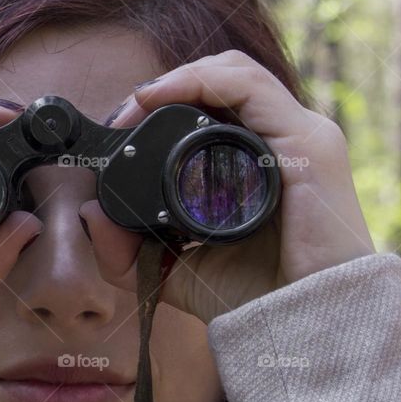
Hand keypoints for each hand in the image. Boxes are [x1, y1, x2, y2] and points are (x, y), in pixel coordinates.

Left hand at [80, 50, 375, 323]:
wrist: (306, 329)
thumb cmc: (257, 300)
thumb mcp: (179, 271)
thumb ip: (133, 252)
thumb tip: (91, 216)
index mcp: (263, 162)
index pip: (217, 106)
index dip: (168, 103)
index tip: (121, 129)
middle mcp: (284, 142)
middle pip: (224, 81)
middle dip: (169, 87)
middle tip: (124, 117)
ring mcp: (301, 138)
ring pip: (236, 72)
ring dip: (179, 78)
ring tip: (138, 103)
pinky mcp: (309, 144)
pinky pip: (249, 87)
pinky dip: (200, 80)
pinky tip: (162, 96)